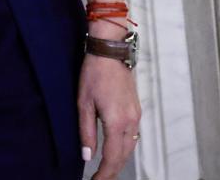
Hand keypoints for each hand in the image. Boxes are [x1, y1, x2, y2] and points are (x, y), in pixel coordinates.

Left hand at [77, 50, 141, 178]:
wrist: (110, 52)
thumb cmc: (94, 73)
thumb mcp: (83, 103)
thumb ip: (86, 131)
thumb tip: (87, 155)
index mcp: (116, 122)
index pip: (112, 157)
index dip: (104, 173)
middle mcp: (130, 121)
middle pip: (124, 156)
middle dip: (112, 171)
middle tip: (100, 179)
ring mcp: (136, 116)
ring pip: (130, 147)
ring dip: (120, 161)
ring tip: (107, 170)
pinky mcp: (136, 110)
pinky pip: (133, 136)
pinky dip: (125, 149)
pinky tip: (116, 151)